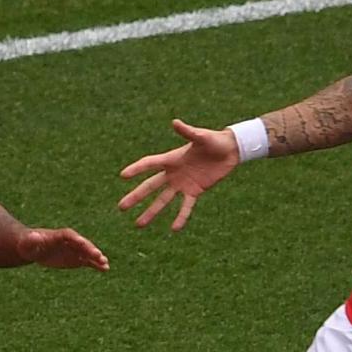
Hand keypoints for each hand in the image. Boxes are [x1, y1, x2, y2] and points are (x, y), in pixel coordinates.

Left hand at [16, 227, 109, 270]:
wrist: (33, 248)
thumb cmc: (28, 244)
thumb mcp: (28, 242)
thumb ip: (32, 239)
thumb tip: (33, 236)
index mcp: (59, 235)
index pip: (70, 236)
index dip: (76, 239)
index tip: (82, 243)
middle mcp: (70, 241)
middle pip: (82, 244)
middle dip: (90, 249)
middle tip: (98, 255)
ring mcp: (75, 249)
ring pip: (88, 253)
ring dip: (96, 258)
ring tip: (105, 264)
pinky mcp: (77, 258)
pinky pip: (88, 261)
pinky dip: (96, 264)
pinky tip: (105, 269)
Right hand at [118, 119, 239, 229]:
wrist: (230, 150)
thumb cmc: (214, 140)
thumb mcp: (201, 136)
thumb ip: (188, 132)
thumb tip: (175, 122)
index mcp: (171, 158)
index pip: (149, 164)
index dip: (136, 169)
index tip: (123, 175)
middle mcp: (173, 173)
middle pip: (150, 187)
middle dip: (136, 197)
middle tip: (121, 207)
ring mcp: (182, 184)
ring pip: (163, 200)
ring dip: (151, 212)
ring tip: (139, 225)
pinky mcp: (195, 191)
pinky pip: (186, 206)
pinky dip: (181, 217)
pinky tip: (174, 229)